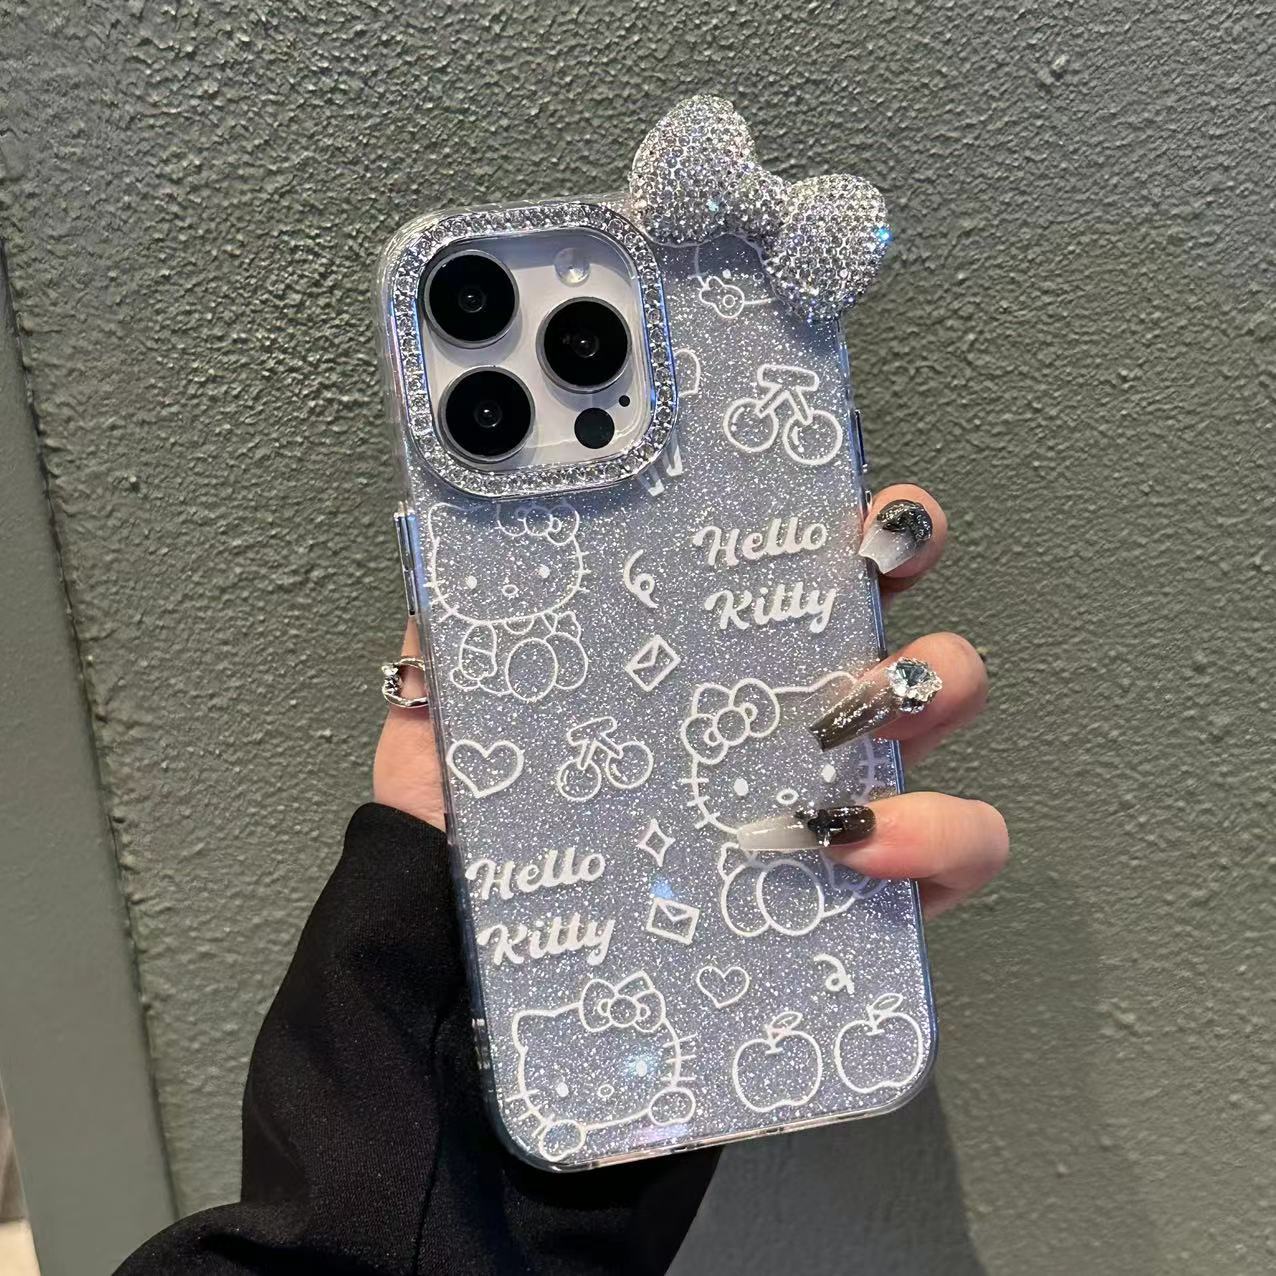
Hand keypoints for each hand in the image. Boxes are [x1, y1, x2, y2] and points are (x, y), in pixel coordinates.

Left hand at [373, 482, 1006, 915]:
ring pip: (941, 732)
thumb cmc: (482, 849)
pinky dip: (935, 841)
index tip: (861, 509)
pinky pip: (945, 865)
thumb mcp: (458, 723)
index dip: (856, 531)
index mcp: (710, 676)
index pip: (805, 581)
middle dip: (906, 596)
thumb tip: (463, 556)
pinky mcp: (851, 907)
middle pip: (892, 633)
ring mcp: (826, 809)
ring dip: (933, 703)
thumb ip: (459, 637)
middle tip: (859, 617)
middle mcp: (782, 730)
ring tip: (852, 727)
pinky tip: (860, 841)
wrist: (473, 985)